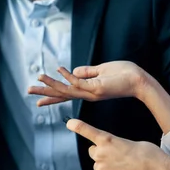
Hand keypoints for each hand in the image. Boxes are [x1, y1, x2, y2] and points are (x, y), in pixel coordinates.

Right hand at [28, 61, 149, 106]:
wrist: (140, 81)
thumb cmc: (124, 75)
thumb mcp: (103, 70)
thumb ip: (88, 72)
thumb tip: (73, 71)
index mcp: (88, 91)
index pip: (66, 94)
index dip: (52, 95)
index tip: (38, 99)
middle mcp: (88, 94)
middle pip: (62, 94)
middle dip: (46, 92)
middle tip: (28, 91)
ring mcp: (92, 92)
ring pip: (67, 90)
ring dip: (52, 83)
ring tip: (38, 77)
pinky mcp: (97, 88)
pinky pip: (79, 82)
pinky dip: (68, 76)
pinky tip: (59, 69)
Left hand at [67, 118, 168, 169]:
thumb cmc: (146, 154)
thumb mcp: (129, 142)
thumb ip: (114, 146)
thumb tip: (110, 154)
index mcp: (108, 139)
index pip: (88, 131)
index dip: (78, 127)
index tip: (69, 123)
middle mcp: (101, 153)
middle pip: (94, 151)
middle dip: (102, 152)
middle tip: (118, 154)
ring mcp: (101, 168)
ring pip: (98, 164)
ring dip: (107, 164)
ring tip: (123, 165)